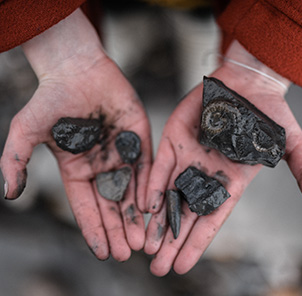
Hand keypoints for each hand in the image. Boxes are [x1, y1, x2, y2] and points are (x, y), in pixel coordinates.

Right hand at [0, 9, 151, 260]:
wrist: (77, 69)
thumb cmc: (51, 98)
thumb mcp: (26, 132)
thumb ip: (16, 162)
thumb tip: (9, 195)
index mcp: (77, 170)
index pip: (86, 207)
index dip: (94, 230)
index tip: (102, 252)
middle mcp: (102, 166)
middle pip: (111, 205)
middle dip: (118, 229)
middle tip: (126, 253)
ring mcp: (122, 153)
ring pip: (131, 191)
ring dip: (136, 215)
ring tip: (141, 240)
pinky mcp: (140, 138)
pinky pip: (146, 168)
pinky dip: (149, 187)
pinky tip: (151, 208)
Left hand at [144, 41, 301, 275]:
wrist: (249, 85)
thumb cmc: (269, 114)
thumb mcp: (289, 144)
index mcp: (229, 183)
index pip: (210, 220)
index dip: (197, 243)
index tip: (183, 266)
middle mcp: (204, 176)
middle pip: (185, 214)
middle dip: (171, 241)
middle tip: (158, 267)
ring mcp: (186, 160)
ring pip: (167, 195)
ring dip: (157, 221)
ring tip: (145, 246)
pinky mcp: (173, 141)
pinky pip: (160, 167)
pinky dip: (152, 186)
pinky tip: (145, 208)